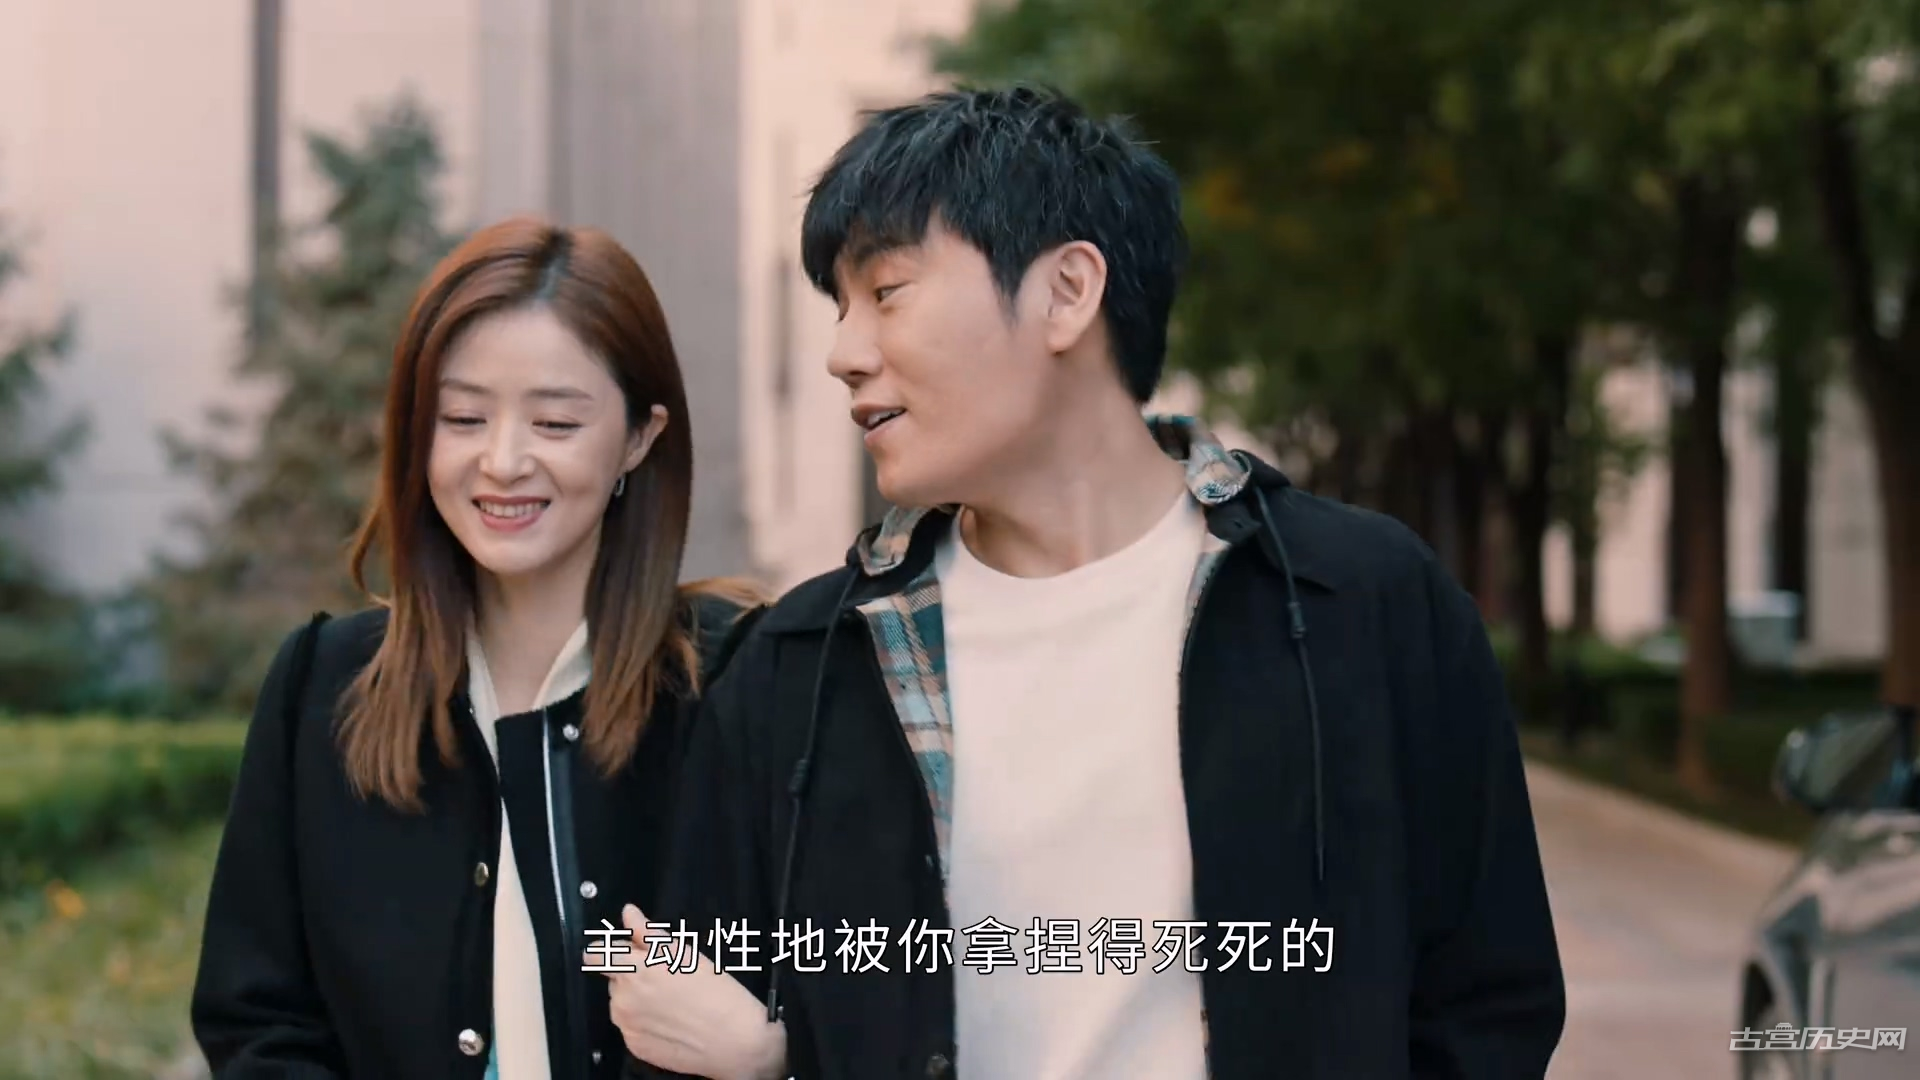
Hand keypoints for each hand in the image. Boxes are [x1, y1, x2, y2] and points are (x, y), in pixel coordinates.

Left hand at [596, 904, 786, 1079]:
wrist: (735, 1042)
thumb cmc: (717, 994)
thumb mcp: (686, 954)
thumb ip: (649, 934)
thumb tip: (629, 914)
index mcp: (635, 969)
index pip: (596, 955)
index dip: (606, 951)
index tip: (619, 952)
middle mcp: (624, 998)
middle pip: (614, 978)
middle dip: (631, 975)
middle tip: (663, 979)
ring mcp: (627, 1025)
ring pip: (623, 1004)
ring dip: (638, 1000)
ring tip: (672, 1002)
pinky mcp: (634, 1046)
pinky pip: (632, 1027)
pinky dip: (645, 1022)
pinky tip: (671, 1021)